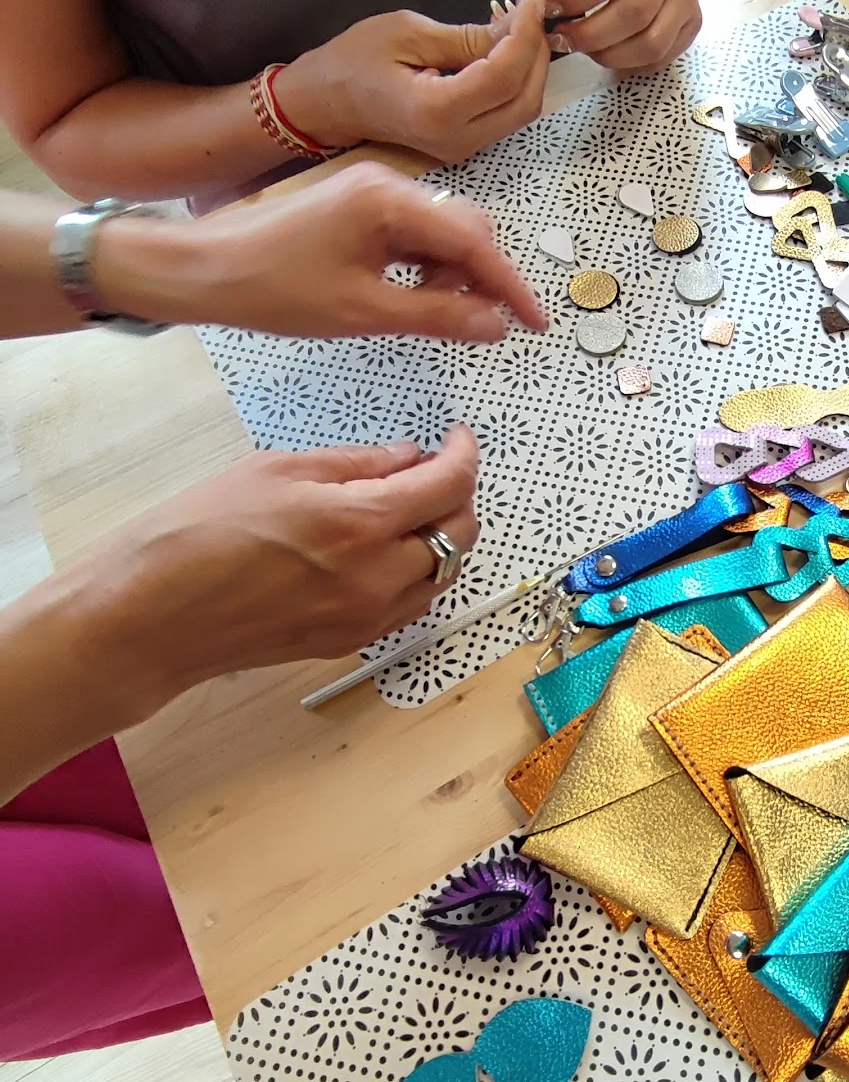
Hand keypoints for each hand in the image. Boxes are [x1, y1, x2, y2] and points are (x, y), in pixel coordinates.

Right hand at [78, 428, 481, 717]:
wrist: (152, 617)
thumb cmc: (195, 535)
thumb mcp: (275, 471)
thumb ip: (354, 463)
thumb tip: (407, 456)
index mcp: (359, 524)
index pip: (449, 487)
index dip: (463, 456)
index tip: (458, 439)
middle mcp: (376, 578)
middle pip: (461, 535)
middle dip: (457, 497)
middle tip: (431, 470)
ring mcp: (367, 618)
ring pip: (442, 575)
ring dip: (441, 539)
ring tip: (408, 509)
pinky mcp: (350, 643)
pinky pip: (410, 605)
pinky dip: (416, 573)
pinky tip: (386, 551)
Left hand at [93, 162, 547, 340]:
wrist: (200, 270)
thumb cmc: (271, 288)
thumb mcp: (364, 312)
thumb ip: (439, 316)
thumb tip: (496, 326)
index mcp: (390, 201)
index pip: (475, 241)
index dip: (511, 286)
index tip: (535, 323)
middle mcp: (386, 184)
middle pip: (464, 228)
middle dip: (482, 279)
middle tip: (483, 327)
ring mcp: (368, 191)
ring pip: (438, 233)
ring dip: (450, 276)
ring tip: (435, 318)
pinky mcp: (353, 207)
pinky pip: (409, 235)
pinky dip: (422, 269)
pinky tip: (409, 300)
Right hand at [271, 0, 551, 161]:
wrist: (325, 103)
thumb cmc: (353, 62)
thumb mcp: (409, 34)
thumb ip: (466, 38)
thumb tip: (514, 28)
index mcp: (436, 112)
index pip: (504, 76)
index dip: (526, 36)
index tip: (532, 1)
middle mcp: (456, 140)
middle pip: (524, 100)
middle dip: (536, 54)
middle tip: (530, 13)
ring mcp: (462, 148)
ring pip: (521, 111)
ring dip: (530, 68)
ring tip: (519, 27)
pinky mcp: (464, 144)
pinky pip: (506, 115)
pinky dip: (516, 82)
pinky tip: (506, 51)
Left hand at [547, 0, 701, 71]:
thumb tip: (555, 2)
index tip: (549, 10)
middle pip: (634, 12)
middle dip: (590, 35)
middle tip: (562, 39)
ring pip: (651, 42)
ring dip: (610, 55)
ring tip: (585, 48)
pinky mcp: (692, 20)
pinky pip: (662, 56)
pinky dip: (631, 64)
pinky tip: (609, 52)